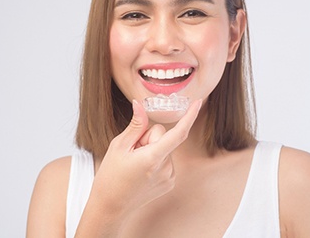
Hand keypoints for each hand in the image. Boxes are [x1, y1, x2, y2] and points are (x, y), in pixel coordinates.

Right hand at [91, 98, 201, 216]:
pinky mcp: (169, 182)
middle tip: (132, 152)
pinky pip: (166, 160)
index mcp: (153, 158)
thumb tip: (140, 105)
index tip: (198, 103)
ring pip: (164, 148)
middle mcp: (166, 168)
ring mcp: (169, 177)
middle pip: (163, 136)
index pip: (178, 133)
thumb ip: (135, 125)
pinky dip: (155, 160)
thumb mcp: (118, 146)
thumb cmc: (111, 176)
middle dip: (148, 138)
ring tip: (135, 165)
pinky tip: (141, 171)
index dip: (190, 116)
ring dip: (151, 150)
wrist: (110, 206)